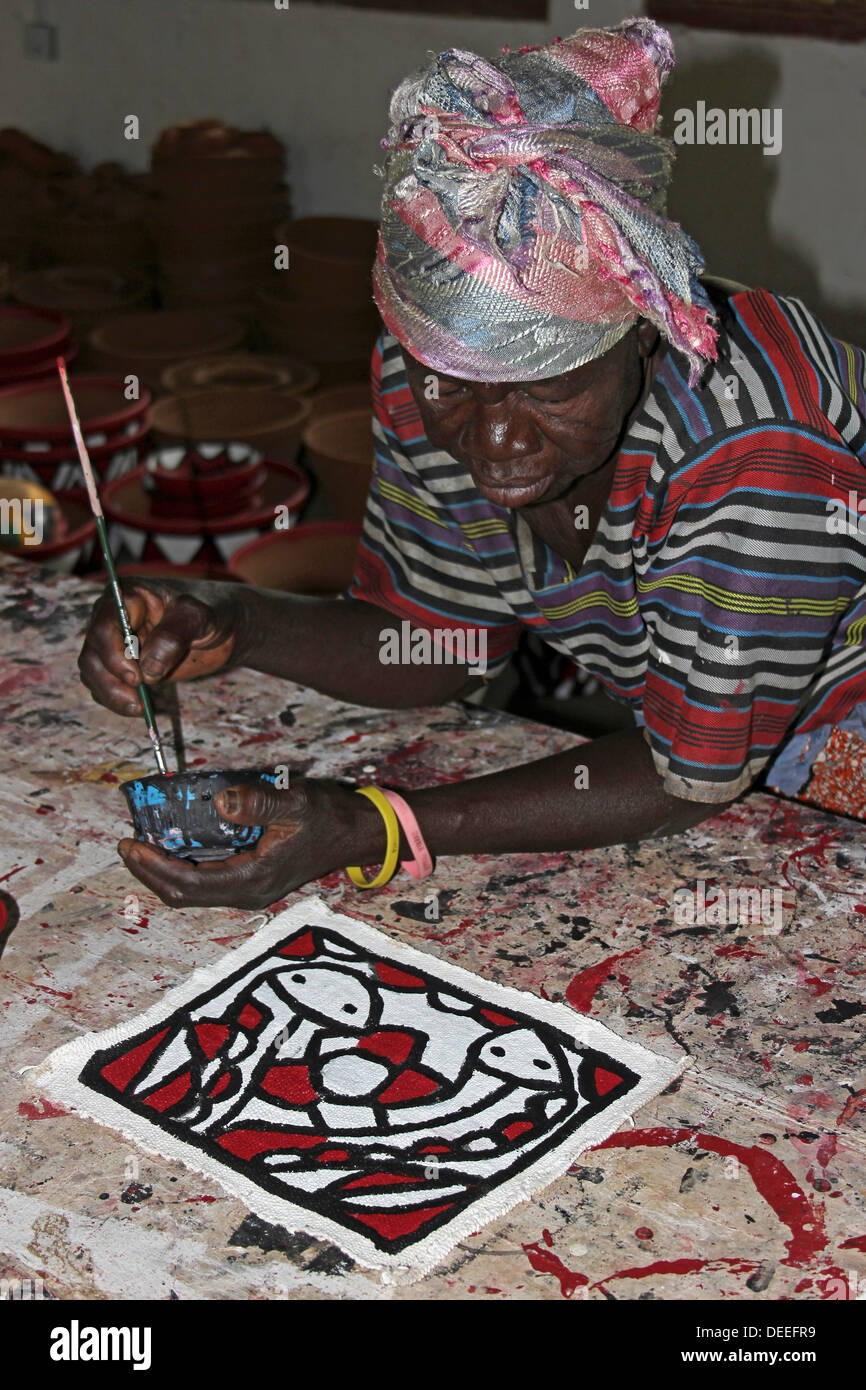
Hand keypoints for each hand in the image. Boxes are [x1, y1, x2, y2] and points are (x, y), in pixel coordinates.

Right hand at [78, 577, 246, 715]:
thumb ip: (173, 636)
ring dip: (111, 694)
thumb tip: (148, 669)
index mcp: (128, 597)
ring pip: (93, 671)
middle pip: (93, 653)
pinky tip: (139, 707)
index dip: (114, 654)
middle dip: (110, 681)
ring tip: (140, 709)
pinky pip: (104, 684)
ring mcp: (112, 642)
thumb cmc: (208, 612)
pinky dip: (116, 699)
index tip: (137, 678)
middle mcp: (112, 618)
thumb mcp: (198, 617)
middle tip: (136, 703)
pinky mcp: (119, 664)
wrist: (216, 627)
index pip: (106, 626)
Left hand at [117, 778, 381, 908]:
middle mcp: (248, 892)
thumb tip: (220, 801)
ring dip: (164, 871)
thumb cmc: (329, 818)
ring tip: (143, 845)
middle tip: (128, 846)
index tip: (131, 845)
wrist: (357, 834)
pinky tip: (175, 845)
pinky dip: (183, 867)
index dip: (154, 866)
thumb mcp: (295, 803)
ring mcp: (251, 890)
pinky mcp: (253, 881)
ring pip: (193, 891)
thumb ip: (257, 803)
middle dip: (150, 872)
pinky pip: (207, 882)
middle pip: (184, 894)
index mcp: (254, 879)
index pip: (189, 882)